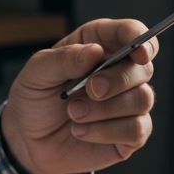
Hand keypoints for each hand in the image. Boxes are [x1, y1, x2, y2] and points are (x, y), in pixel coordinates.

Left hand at [0, 18, 156, 173]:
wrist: (28, 140)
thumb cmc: (35, 99)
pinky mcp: (130, 133)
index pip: (132, 33)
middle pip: (144, 68)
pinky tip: (81, 132)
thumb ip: (63, 59)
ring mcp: (128, 103)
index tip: (138, 52)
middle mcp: (119, 71)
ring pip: (143, 99)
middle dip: (118, 80)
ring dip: (105, 109)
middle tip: (91, 90)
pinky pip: (137, 130)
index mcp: (100, 45)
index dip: (140, 39)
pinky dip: (106, 132)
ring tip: (74, 114)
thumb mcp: (36, 74)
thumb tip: (94, 52)